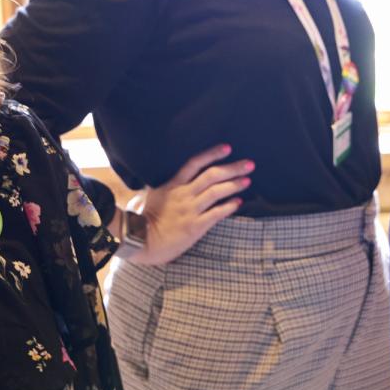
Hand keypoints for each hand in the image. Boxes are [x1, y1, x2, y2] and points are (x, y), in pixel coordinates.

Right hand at [123, 143, 250, 264]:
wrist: (140, 241)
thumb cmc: (143, 220)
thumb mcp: (152, 195)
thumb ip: (167, 187)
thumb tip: (172, 180)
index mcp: (173, 185)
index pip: (194, 163)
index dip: (212, 154)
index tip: (228, 148)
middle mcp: (183, 194)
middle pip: (211, 175)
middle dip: (232, 168)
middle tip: (249, 164)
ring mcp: (190, 210)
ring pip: (216, 192)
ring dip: (234, 185)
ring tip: (247, 180)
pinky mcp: (195, 226)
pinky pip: (216, 214)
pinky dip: (228, 206)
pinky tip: (238, 202)